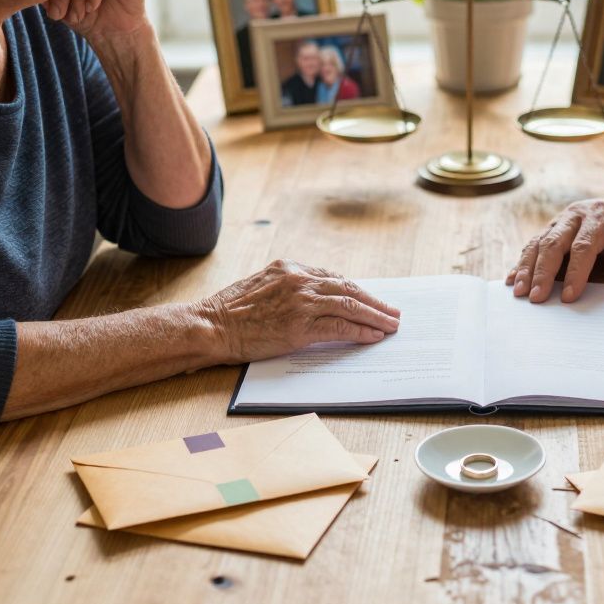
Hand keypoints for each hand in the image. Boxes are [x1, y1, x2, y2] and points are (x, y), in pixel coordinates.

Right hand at [202, 260, 400, 362]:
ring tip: (391, 324)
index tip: (370, 298)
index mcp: (290, 268)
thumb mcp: (261, 286)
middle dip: (374, 301)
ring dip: (375, 316)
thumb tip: (312, 298)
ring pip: (350, 306)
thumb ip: (288, 287)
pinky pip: (340, 328)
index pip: (333, 277)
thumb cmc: (230, 311)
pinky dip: (360, 332)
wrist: (211, 325)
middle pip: (348, 289)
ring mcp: (301, 302)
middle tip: (393, 311)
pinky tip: (373, 336)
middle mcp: (299, 280)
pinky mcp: (300, 326)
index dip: (356, 290)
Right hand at [505, 194, 603, 302]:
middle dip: (543, 272)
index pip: (583, 246)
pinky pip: (533, 244)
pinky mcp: (552, 228)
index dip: (575, 272)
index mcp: (601, 216)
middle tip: (536, 298)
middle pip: (553, 243)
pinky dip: (522, 262)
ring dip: (527, 268)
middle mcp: (576, 215)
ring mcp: (561, 220)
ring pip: (538, 242)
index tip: (569, 296)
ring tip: (519, 292)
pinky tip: (512, 279)